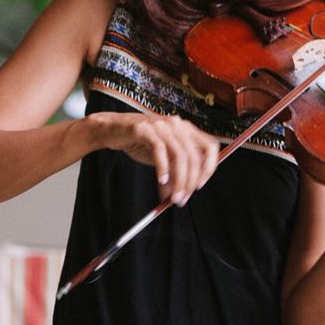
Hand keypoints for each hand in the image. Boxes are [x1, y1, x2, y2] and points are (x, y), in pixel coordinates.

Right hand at [91, 112, 218, 205]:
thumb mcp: (164, 157)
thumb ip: (176, 172)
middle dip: (190, 182)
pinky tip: (160, 181)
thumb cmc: (142, 143)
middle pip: (194, 156)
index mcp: (188, 130)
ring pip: (179, 155)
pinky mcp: (145, 129)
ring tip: (172, 197)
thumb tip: (182, 195)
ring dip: (178, 180)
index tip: (200, 185)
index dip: (209, 167)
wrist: (114, 130)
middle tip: (182, 199)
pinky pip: (159, 150)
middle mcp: (178, 125)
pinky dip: (162, 168)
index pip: (210, 147)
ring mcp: (162, 125)